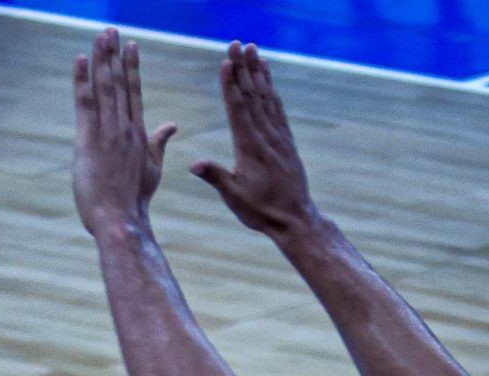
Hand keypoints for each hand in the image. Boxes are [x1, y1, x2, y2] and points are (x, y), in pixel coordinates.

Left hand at [72, 29, 175, 238]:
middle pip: (119, 83)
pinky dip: (82, 81)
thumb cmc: (135, 201)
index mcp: (139, 133)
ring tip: (99, 36)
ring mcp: (108, 133)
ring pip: (105, 87)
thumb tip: (172, 126)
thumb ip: (159, 143)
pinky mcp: (89, 141)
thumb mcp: (153, 169)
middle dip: (114, 55)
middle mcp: (125, 128)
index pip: (134, 92)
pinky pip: (86, 104)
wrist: (121, 221)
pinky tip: (81, 60)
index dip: (131, 67)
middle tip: (110, 30)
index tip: (130, 45)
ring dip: (101, 59)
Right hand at [191, 43, 313, 237]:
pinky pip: (277, 107)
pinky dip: (271, 89)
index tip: (226, 61)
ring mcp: (277, 135)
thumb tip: (194, 164)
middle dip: (243, 68)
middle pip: (252, 94)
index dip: (231, 84)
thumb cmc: (261, 211)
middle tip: (236, 44)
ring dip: (258, 71)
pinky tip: (266, 76)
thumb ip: (216, 177)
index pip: (238, 108)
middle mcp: (265, 136)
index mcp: (250, 147)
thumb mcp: (235, 197)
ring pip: (266, 96)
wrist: (294, 218)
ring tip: (251, 49)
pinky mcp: (285, 139)